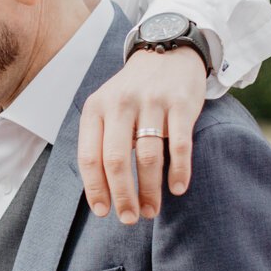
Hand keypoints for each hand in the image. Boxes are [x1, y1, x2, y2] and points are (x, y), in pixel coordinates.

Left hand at [77, 47, 208, 224]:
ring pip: (148, 156)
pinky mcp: (181, 102)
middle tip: (129, 219)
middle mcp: (120, 104)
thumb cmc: (133, 93)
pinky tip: (177, 188)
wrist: (167, 51)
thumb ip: (100, 141)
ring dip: (150, 190)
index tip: (103, 212)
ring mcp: (152, 102)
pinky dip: (179, 170)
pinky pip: (180, 144)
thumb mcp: (106, 108)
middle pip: (116, 160)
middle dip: (122, 196)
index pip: (89, 157)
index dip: (95, 189)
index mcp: (96, 108)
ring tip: (151, 210)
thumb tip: (100, 192)